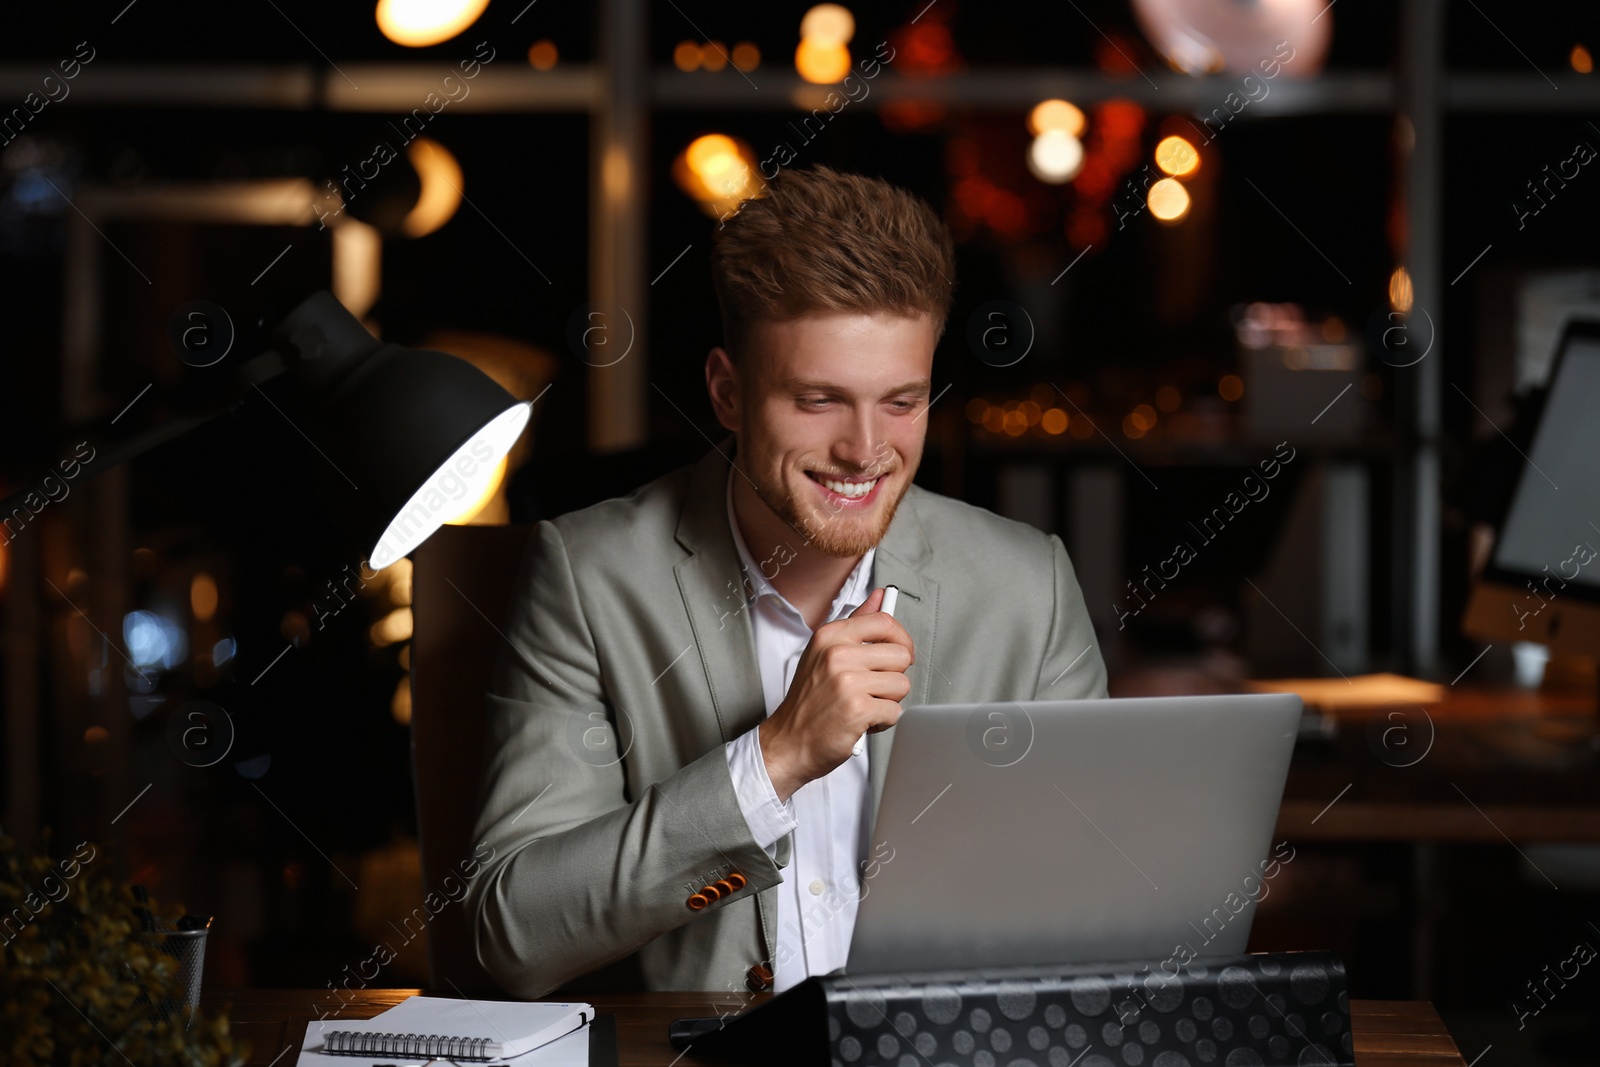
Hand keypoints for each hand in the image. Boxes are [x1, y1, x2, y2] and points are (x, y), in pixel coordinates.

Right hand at [757, 587, 913, 801]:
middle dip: (893, 676)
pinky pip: (895, 711)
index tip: (897, 652)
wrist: (788, 743)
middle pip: (901, 654)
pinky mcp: (858, 709)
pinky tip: (862, 721)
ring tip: (864, 704)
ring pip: (901, 684)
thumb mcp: (824, 653)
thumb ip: (856, 624)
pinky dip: (882, 722)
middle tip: (872, 687)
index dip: (900, 639)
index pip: (884, 621)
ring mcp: (847, 681)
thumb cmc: (808, 702)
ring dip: (888, 701)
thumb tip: (880, 597)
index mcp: (831, 636)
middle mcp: (837, 654)